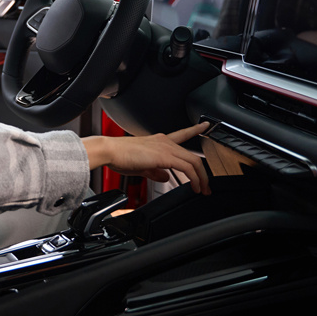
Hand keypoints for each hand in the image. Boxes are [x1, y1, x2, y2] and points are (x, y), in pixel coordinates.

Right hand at [82, 122, 210, 194]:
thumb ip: (155, 172)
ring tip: (202, 189)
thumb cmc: (119, 156)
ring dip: (201, 178)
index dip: (195, 130)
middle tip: (207, 185)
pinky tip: (194, 187)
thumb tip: (165, 177)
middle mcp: (165, 141)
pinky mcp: (164, 157)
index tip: (204, 125)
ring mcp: (166, 148)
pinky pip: (187, 168)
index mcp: (159, 141)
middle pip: (193, 156)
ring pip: (193, 162)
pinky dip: (194, 179)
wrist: (109, 151)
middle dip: (203, 173)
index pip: (182, 134)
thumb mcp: (141, 166)